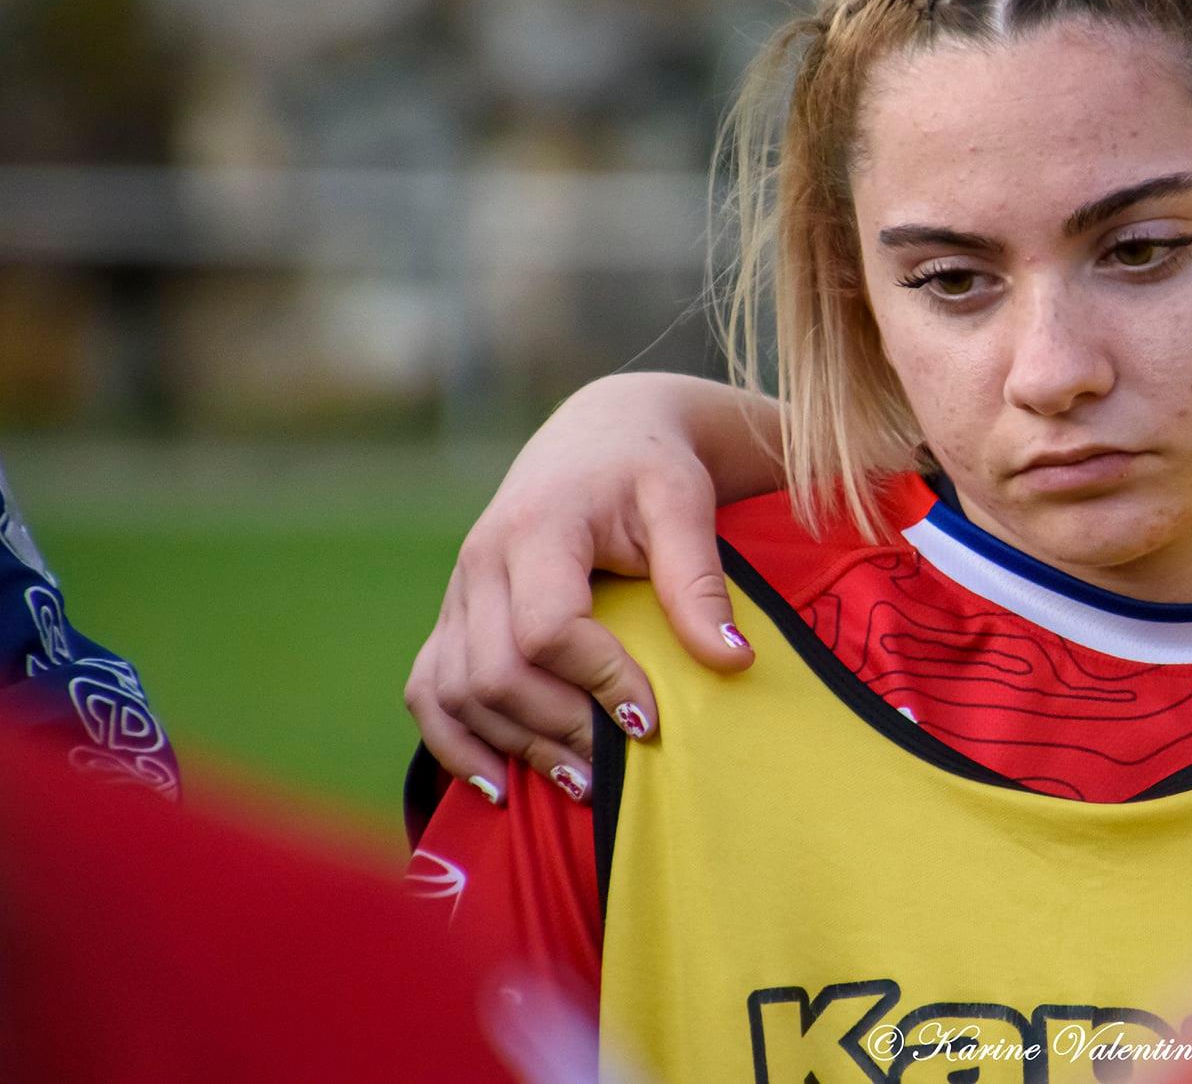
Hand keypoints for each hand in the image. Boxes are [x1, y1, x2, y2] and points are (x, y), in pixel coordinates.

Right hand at [404, 373, 784, 802]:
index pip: (548, 628)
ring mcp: (458, 591)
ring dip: (514, 747)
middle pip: (494, 672)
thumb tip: (732, 662)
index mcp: (537, 528)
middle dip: (558, 729)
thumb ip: (699, 582)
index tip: (653, 720)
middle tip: (620, 767)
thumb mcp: (684, 506)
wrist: (601, 435)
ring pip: (456, 692)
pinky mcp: (453, 615)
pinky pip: (429, 689)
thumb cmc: (650, 468)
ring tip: (582, 785)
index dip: (599, 682)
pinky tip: (499, 783)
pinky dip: (454, 742)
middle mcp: (481, 561)